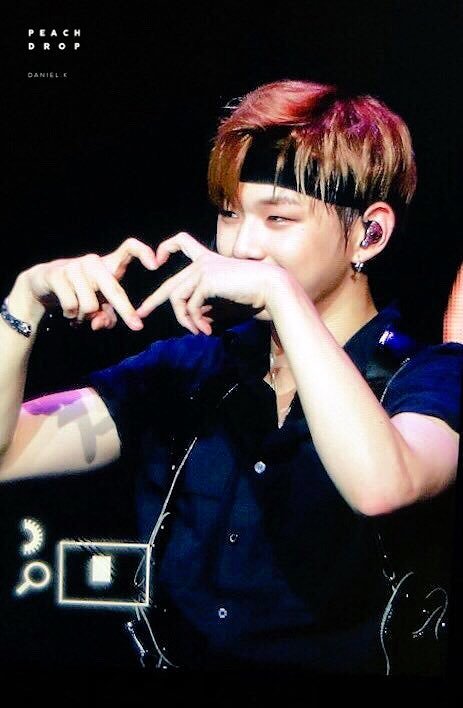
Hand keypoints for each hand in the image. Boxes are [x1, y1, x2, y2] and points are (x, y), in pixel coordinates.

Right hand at [16, 237, 156, 330]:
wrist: (43, 283)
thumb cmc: (80, 293)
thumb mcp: (98, 305)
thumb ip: (106, 316)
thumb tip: (100, 324)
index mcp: (108, 265)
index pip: (128, 249)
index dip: (143, 253)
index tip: (156, 265)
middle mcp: (93, 262)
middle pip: (113, 289)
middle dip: (125, 310)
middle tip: (137, 326)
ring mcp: (75, 267)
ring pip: (90, 305)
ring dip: (86, 318)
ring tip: (80, 315)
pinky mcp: (57, 274)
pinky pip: (72, 306)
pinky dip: (71, 316)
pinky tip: (68, 313)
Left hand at [136, 232, 279, 334]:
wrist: (271, 289)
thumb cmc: (255, 295)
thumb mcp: (225, 301)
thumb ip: (207, 306)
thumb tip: (194, 319)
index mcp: (209, 259)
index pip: (182, 242)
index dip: (166, 247)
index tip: (156, 261)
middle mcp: (203, 261)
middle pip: (171, 284)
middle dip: (153, 301)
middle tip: (140, 314)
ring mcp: (203, 269)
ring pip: (177, 298)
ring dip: (185, 320)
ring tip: (198, 331)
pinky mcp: (205, 280)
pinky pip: (189, 305)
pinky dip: (194, 321)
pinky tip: (205, 330)